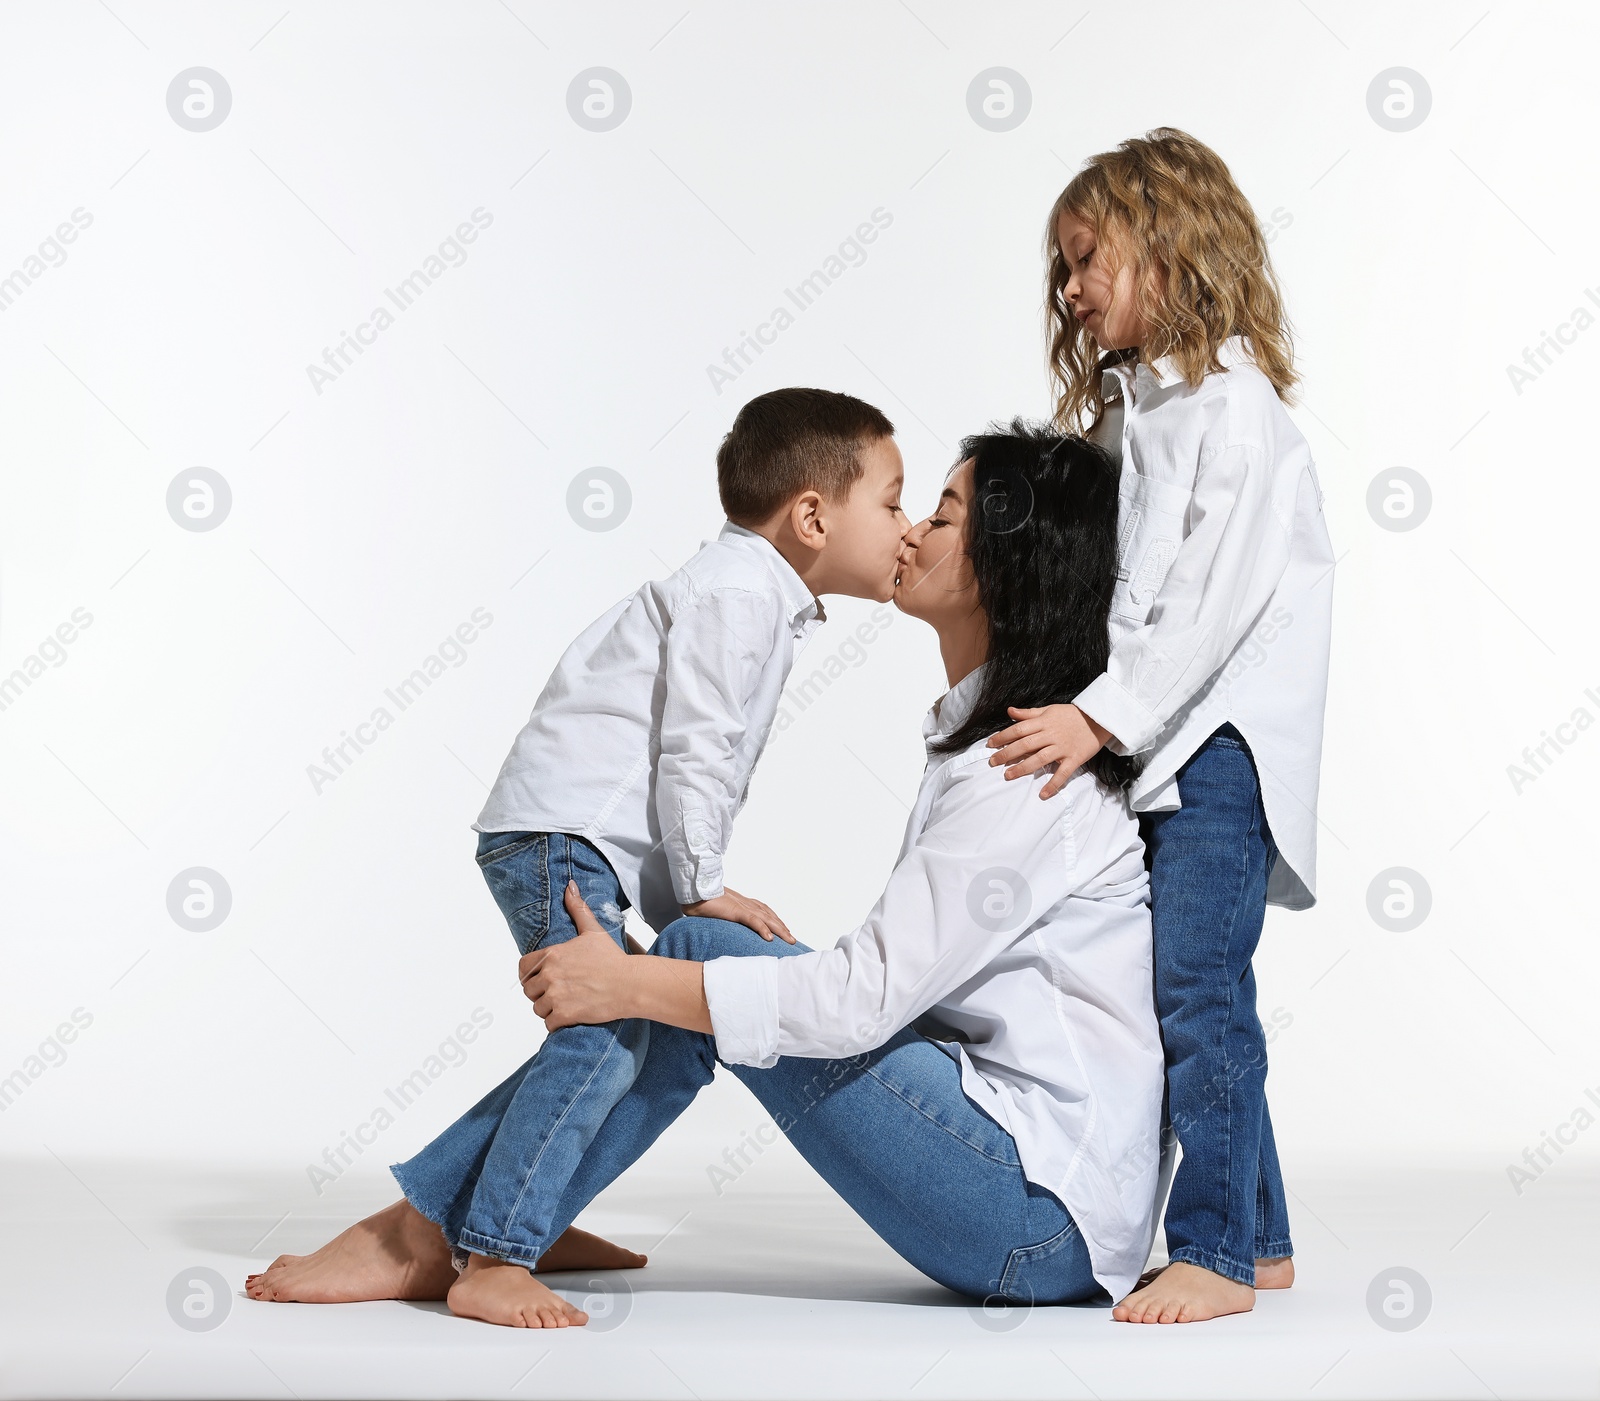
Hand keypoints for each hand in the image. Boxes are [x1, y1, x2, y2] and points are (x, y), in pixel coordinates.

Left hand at [519, 882, 634, 1030]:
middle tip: (560, 993)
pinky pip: (548, 1024)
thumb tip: (569, 886)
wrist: (631, 984)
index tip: (542, 980)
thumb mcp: (593, 931)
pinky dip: (557, 1024)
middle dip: (541, 994)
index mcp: (552, 955)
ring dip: (549, 1010)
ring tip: (568, 1004)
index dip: (530, 976)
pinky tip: (571, 1016)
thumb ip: (577, 908)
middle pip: (529, 991)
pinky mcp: (565, 1015)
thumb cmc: (613, 959)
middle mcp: (550, 975)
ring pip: (538, 1009)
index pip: (522, 969)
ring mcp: (556, 996)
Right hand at [682, 886, 793, 941]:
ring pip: (766, 919)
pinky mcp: (736, 910)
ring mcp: (742, 906)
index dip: (774, 920)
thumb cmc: (702, 900)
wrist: (695, 890)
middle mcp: (746, 903)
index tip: (783, 929)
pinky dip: (762, 929)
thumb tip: (726, 924)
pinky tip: (769, 938)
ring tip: (789, 940)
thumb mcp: (718, 909)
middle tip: (792, 939)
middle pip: (769, 915)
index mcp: (742, 902)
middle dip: (782, 927)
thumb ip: (726, 916)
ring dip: (779, 930)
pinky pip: (753, 920)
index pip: (764, 911)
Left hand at [986, 704, 1112, 799]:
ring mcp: (1063, 748)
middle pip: (1025, 745)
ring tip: (1008, 775)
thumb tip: (1009, 711)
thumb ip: (1028, 713)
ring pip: (1039, 759)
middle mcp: (1051, 735)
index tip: (990, 744)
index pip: (1018, 729)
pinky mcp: (1074, 758)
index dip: (1002, 736)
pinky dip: (1053, 784)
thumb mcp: (1049, 709)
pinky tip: (1043, 794)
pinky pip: (1063, 773)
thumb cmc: (1072, 715)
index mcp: (1043, 722)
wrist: (1099, 718)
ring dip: (1022, 768)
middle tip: (993, 762)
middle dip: (1007, 753)